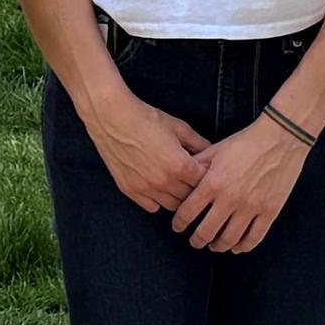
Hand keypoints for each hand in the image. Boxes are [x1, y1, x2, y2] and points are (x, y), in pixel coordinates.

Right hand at [72, 82, 216, 216]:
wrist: (112, 117)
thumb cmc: (146, 118)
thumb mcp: (178, 127)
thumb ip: (199, 143)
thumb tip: (212, 154)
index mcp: (180, 165)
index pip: (204, 183)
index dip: (206, 176)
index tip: (202, 169)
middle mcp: (164, 182)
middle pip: (190, 197)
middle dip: (193, 187)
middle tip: (190, 176)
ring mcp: (146, 188)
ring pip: (172, 205)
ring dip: (177, 196)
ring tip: (175, 181)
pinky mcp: (130, 190)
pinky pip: (152, 207)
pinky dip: (158, 199)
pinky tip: (157, 185)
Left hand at [171, 115, 309, 255]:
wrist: (280, 138)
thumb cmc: (245, 142)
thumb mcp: (215, 150)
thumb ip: (197, 167)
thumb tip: (181, 178)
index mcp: (213, 183)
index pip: (188, 212)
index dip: (179, 223)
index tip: (178, 227)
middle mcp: (230, 198)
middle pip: (206, 231)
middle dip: (196, 240)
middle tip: (194, 241)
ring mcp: (251, 207)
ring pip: (229, 239)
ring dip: (218, 246)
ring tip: (214, 245)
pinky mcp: (270, 211)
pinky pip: (254, 237)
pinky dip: (243, 246)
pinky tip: (236, 247)